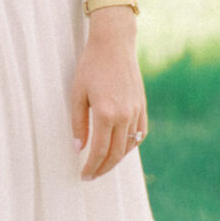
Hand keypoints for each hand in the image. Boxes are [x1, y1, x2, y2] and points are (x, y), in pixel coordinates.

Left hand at [68, 16, 146, 180]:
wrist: (114, 44)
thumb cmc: (91, 66)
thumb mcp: (77, 93)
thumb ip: (78, 123)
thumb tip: (79, 148)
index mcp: (106, 114)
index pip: (100, 151)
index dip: (91, 167)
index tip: (84, 176)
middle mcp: (124, 116)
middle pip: (116, 154)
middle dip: (103, 168)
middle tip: (92, 176)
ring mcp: (136, 111)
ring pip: (129, 146)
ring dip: (117, 159)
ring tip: (103, 164)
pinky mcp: (142, 106)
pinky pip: (139, 133)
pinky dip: (130, 145)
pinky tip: (120, 148)